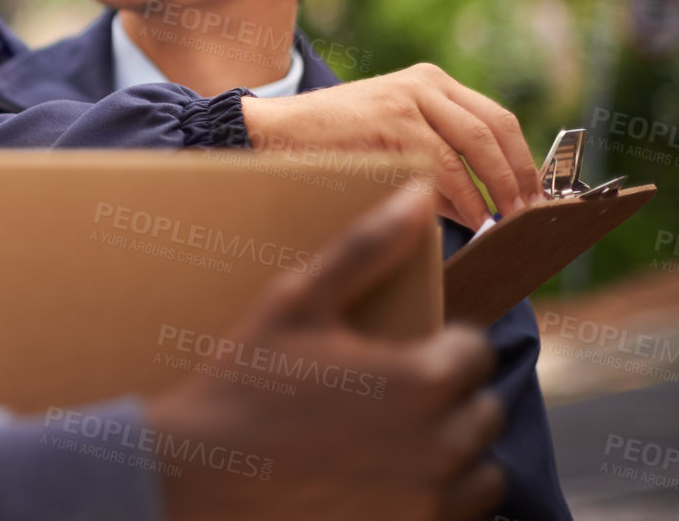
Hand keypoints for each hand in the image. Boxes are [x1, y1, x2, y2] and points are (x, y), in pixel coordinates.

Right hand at [146, 189, 505, 520]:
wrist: (200, 475)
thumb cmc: (245, 382)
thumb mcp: (295, 301)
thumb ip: (365, 247)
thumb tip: (417, 194)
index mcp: (419, 378)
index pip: (473, 350)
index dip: (438, 346)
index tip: (394, 353)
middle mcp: (438, 444)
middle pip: (483, 409)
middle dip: (446, 396)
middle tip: (384, 393)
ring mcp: (427, 499)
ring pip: (482, 468)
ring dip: (451, 449)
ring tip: (391, 438)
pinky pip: (461, 514)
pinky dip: (438, 497)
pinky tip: (386, 480)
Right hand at [239, 62, 541, 226]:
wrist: (277, 131)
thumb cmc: (336, 142)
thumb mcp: (395, 132)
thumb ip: (439, 157)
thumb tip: (485, 206)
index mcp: (430, 81)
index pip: (497, 118)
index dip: (523, 159)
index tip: (534, 194)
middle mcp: (425, 84)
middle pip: (495, 130)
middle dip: (517, 177)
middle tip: (527, 213)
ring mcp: (408, 102)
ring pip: (473, 150)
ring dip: (494, 192)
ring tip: (501, 222)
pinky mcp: (392, 125)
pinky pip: (442, 168)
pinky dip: (462, 198)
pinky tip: (468, 219)